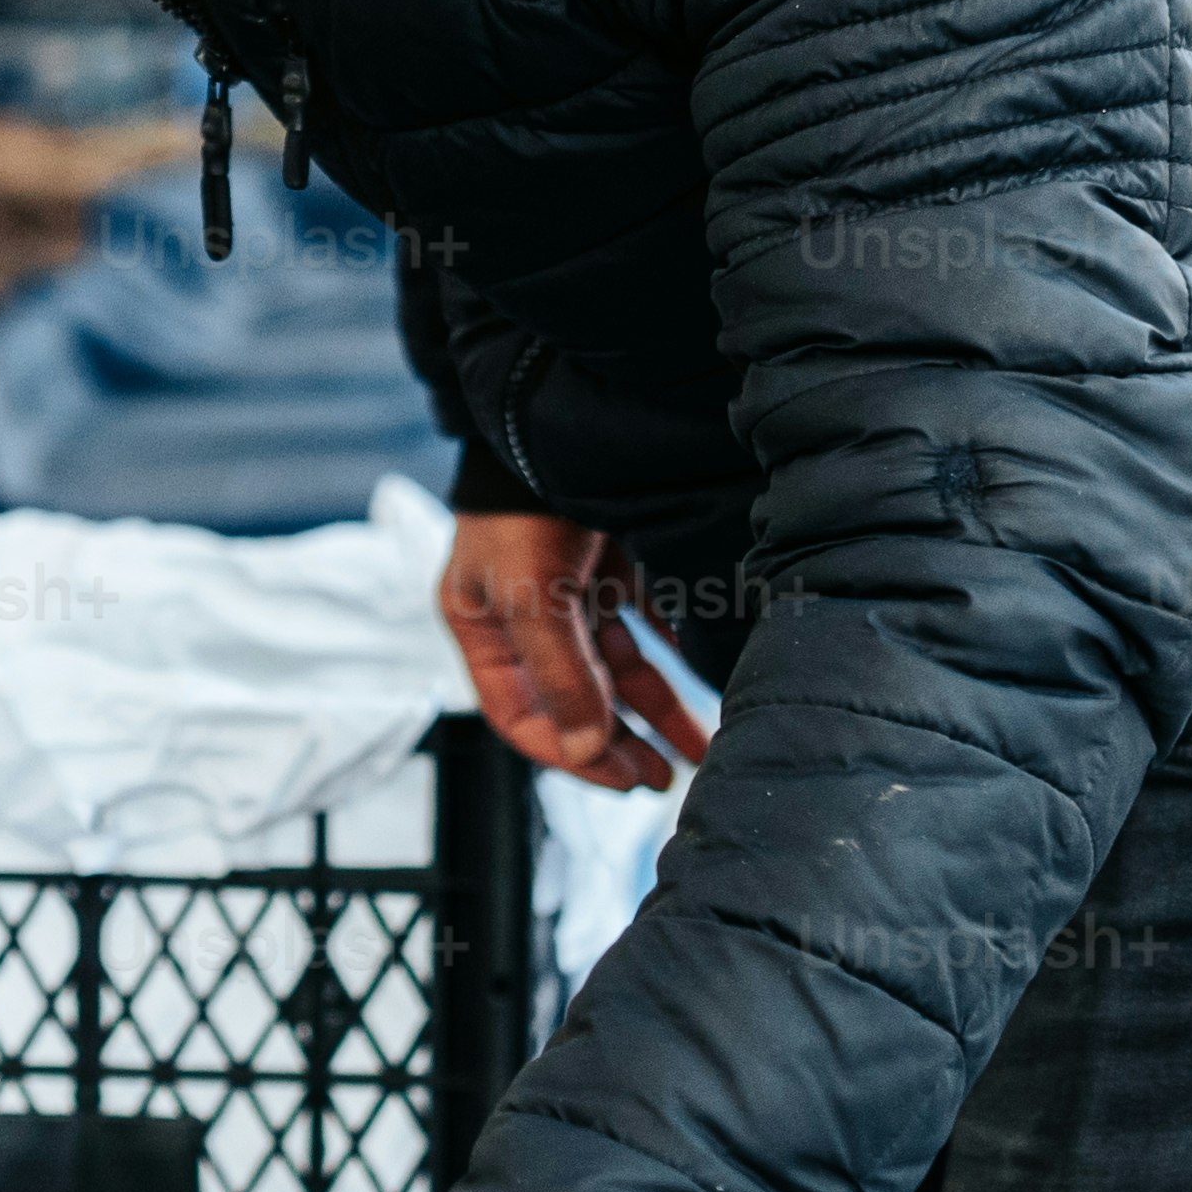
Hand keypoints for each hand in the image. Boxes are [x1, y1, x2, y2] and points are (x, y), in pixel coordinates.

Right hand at [442, 510, 708, 790]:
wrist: (558, 414)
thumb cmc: (526, 506)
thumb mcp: (533, 596)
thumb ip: (560, 674)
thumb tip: (586, 750)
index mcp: (484, 627)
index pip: (518, 713)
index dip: (565, 752)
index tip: (619, 777)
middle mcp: (525, 613)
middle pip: (573, 696)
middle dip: (620, 740)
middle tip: (662, 777)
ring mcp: (570, 587)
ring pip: (618, 666)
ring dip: (657, 707)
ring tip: (700, 745)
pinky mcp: (613, 558)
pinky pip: (649, 620)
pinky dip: (677, 650)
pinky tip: (707, 675)